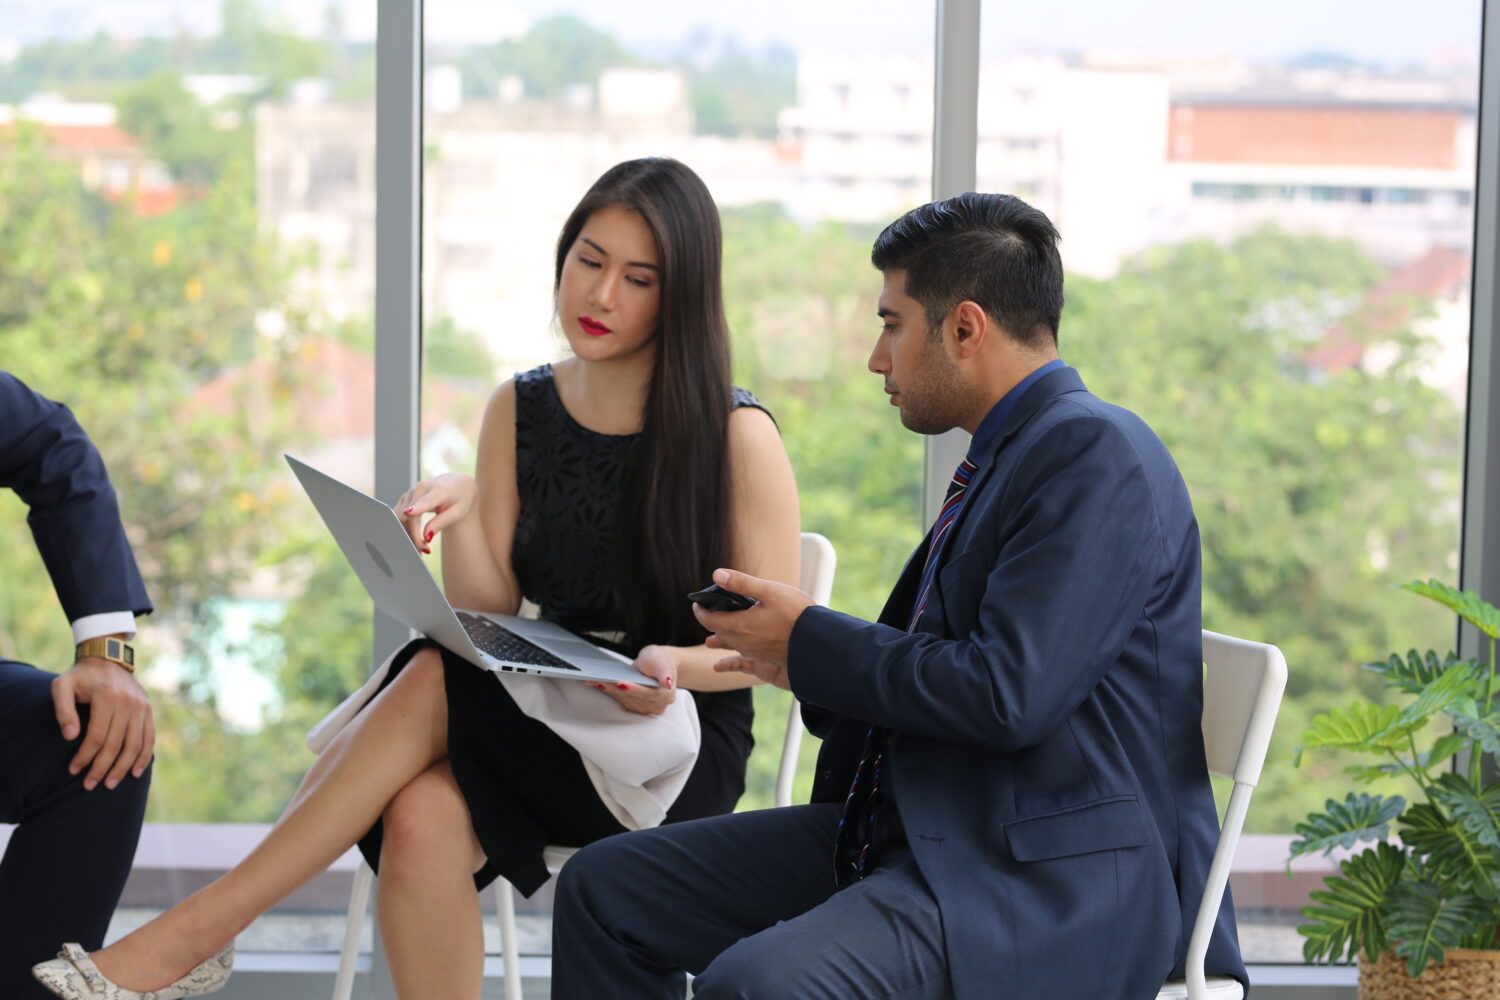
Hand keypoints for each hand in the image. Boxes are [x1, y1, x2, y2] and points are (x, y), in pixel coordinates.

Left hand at [52, 655, 154, 789]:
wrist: (107, 659)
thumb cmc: (80, 677)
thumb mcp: (62, 686)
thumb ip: (62, 710)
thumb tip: (70, 737)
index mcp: (107, 696)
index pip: (97, 736)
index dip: (85, 756)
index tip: (73, 770)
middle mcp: (128, 702)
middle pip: (116, 744)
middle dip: (102, 767)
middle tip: (90, 785)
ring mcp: (141, 706)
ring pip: (134, 745)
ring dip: (123, 768)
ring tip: (110, 784)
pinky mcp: (148, 710)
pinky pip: (149, 738)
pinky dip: (143, 757)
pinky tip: (135, 772)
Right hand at [394, 473, 477, 554]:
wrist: (456, 484)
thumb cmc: (459, 498)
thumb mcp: (457, 512)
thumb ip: (442, 523)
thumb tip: (427, 537)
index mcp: (439, 489)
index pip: (426, 500)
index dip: (417, 508)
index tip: (408, 513)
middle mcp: (421, 488)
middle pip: (410, 516)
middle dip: (414, 536)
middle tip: (424, 552)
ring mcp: (411, 492)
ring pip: (401, 518)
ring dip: (408, 535)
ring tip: (420, 549)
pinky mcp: (405, 498)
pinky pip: (399, 516)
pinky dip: (405, 529)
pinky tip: (414, 539)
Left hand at [589, 644, 677, 715]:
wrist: (657, 664)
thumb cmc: (659, 660)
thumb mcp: (662, 661)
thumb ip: (664, 672)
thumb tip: (667, 682)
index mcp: (666, 695)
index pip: (648, 694)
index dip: (634, 689)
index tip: (620, 683)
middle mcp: (656, 706)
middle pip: (633, 698)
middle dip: (616, 688)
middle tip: (600, 681)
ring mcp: (645, 708)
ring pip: (625, 700)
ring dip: (610, 690)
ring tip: (596, 681)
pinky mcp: (634, 706)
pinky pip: (620, 700)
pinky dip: (610, 691)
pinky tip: (600, 684)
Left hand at [694, 568, 815, 691]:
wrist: (818, 642)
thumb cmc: (796, 613)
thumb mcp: (768, 591)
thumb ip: (741, 583)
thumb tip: (717, 575)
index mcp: (739, 626)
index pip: (709, 620)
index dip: (700, 611)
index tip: (698, 603)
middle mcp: (743, 642)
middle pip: (719, 632)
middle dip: (710, 621)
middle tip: (708, 611)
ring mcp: (754, 652)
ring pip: (731, 644)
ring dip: (722, 636)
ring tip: (713, 636)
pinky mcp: (765, 658)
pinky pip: (742, 655)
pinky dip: (733, 651)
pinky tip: (731, 653)